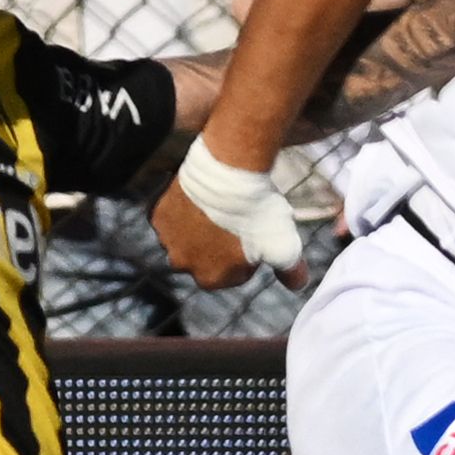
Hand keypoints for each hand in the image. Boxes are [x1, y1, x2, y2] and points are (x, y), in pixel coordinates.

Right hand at [152, 170, 286, 288]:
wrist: (230, 171)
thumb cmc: (258, 213)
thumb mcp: (284, 246)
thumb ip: (291, 271)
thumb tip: (298, 284)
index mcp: (211, 279)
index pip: (230, 273)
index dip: (244, 253)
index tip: (253, 233)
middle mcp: (183, 264)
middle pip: (203, 257)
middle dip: (217, 243)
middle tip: (235, 217)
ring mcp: (167, 239)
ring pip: (185, 237)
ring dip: (197, 227)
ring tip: (219, 206)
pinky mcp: (157, 213)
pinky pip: (170, 216)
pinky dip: (182, 209)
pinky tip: (200, 196)